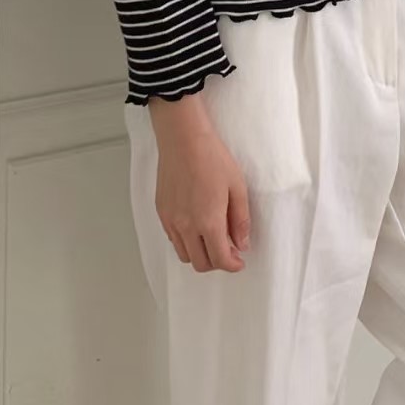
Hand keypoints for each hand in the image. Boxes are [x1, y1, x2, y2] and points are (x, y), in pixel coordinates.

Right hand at [148, 92, 250, 272]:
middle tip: (229, 250)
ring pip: (184, 254)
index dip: (232, 265)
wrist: (184, 140)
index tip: (239, 261)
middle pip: (200, 263)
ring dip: (199, 254)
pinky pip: (172, 239)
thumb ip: (241, 220)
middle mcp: (186, 226)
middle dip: (217, 262)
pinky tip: (196, 226)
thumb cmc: (212, 158)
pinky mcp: (161, 212)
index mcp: (208, 222)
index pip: (220, 259)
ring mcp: (171, 221)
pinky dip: (186, 241)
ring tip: (212, 238)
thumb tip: (242, 243)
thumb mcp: (237, 188)